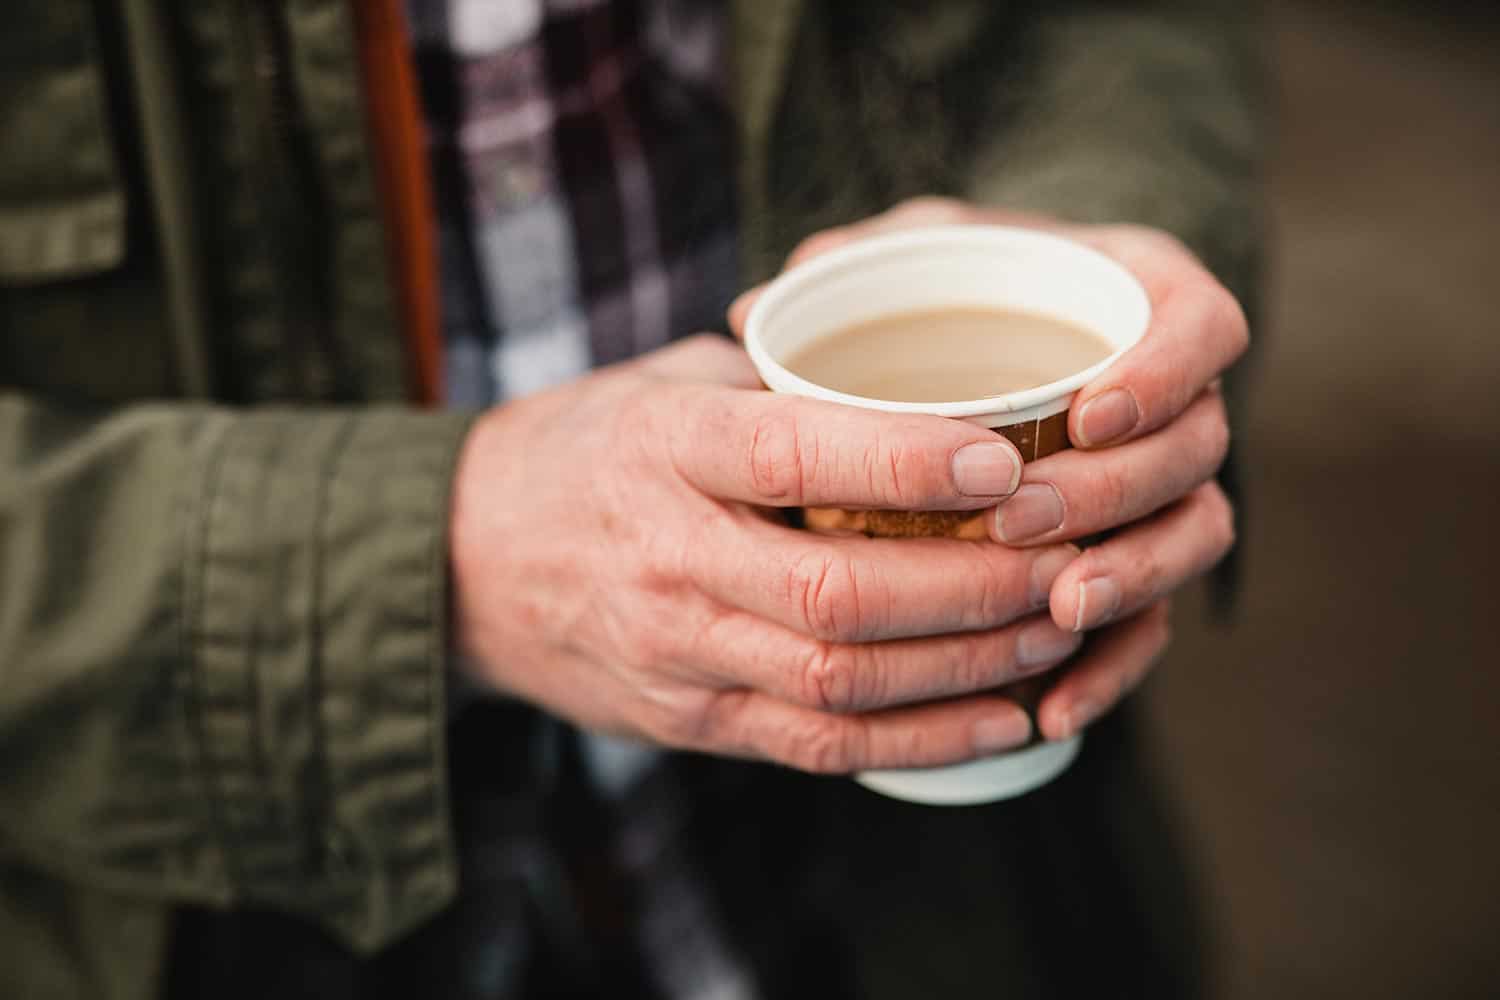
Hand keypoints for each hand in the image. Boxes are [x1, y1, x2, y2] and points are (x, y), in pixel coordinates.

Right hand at [450, 334, 1083, 772]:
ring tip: (1057, 629)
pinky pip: (817, 745)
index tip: (1006, 454)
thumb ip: (775, 382)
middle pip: (838, 593)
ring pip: (839, 680)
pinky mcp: (688, 721)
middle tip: (1071, 556)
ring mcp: (674, 651)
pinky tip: (1004, 719)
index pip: (790, 453)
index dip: (906, 458)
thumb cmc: (588, 450)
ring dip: (968, 665)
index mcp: (662, 446)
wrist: (465, 561)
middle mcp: (667, 555)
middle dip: (974, 585)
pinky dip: (921, 739)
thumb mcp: (661, 383)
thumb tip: (924, 368)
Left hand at [730, 197, 1248, 740]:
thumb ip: (860, 263)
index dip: (1163, 372)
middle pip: (1195, 448)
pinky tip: (1052, 710)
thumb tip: (752, 314)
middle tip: (1023, 520)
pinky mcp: (1140, 558)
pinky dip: (1111, 668)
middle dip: (1117, 490)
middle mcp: (1174, 396)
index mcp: (1141, 301)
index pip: (1201, 326)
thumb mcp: (914, 255)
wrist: (980, 349)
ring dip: (1132, 577)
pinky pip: (1153, 622)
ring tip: (1058, 609)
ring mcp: (1166, 483)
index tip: (1088, 412)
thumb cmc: (949, 293)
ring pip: (1191, 535)